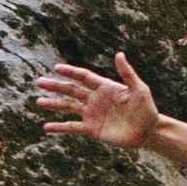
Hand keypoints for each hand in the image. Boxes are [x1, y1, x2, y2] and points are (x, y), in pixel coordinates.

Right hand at [35, 52, 158, 150]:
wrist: (147, 131)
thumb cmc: (146, 108)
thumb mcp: (139, 89)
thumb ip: (127, 73)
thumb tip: (119, 54)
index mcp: (105, 87)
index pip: (84, 77)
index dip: (71, 72)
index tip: (57, 68)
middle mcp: (95, 99)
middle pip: (71, 90)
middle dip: (56, 86)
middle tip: (39, 82)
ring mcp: (92, 114)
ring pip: (68, 107)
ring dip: (53, 104)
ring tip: (38, 101)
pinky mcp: (91, 129)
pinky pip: (72, 127)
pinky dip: (59, 127)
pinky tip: (46, 127)